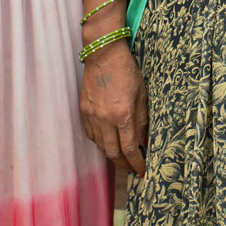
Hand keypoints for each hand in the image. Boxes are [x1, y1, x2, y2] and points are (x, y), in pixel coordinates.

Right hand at [80, 41, 147, 175]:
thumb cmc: (126, 71)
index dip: (136, 163)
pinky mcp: (83, 111)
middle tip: (132, 168)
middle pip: (112, 153)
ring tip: (122, 153)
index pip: (129, 149)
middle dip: (123, 164)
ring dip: (112, 153)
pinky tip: (109, 138)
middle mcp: (105, 119)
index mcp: (122, 115)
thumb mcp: (141, 95)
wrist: (103, 54)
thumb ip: (142, 120)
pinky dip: (101, 140)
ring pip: (101, 145)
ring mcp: (91, 116)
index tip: (141, 171)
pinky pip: (91, 134)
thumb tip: (142, 141)